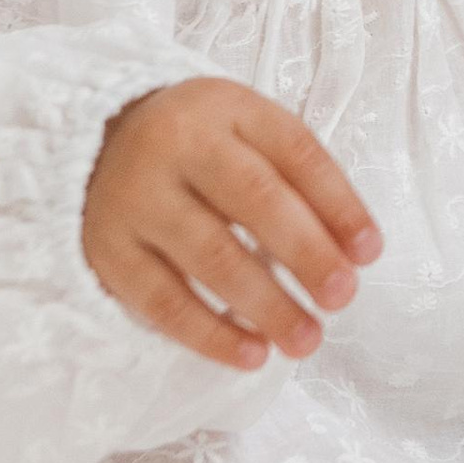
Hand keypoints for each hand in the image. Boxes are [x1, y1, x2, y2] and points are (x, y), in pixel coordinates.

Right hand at [82, 78, 383, 369]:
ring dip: (266, 304)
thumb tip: (355, 251)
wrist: (93, 144)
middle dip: (307, 252)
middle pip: (254, 199)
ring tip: (307, 339)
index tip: (371, 252)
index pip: (294, 151)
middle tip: (343, 297)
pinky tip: (252, 354)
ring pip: (210, 255)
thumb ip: (299, 180)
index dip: (338, 203)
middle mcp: (176, 145)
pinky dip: (210, 333)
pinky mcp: (108, 250)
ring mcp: (136, 198)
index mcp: (225, 108)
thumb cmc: (198, 147)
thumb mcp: (247, 135)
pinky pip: (162, 300)